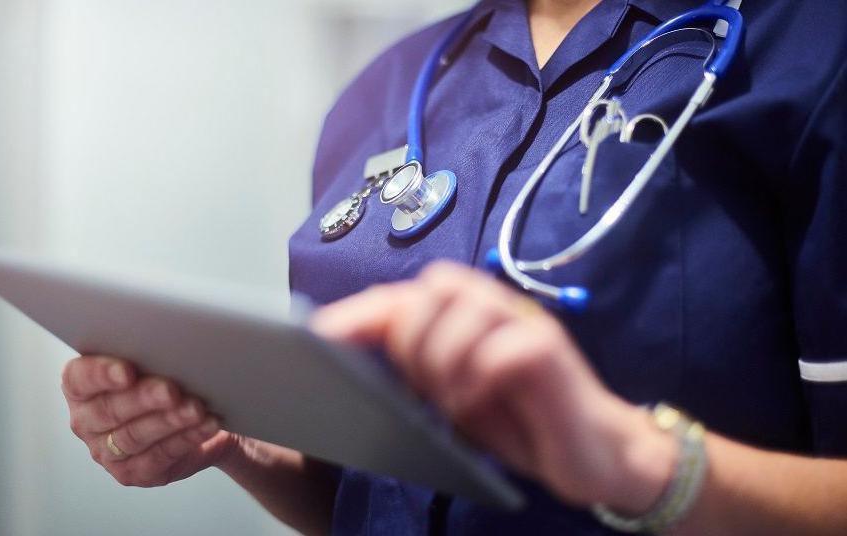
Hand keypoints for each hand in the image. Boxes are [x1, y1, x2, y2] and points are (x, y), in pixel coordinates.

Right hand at [61, 355, 236, 486]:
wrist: (201, 416)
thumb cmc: (168, 379)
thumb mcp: (153, 362)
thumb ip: (147, 353)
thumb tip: (164, 346)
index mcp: (81, 387)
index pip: (79, 379)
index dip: (101, 374)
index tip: (127, 371)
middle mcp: (87, 421)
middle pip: (109, 410)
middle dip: (144, 398)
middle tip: (171, 390)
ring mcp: (106, 452)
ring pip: (135, 436)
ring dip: (168, 421)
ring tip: (195, 408)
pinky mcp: (132, 473)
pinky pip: (159, 456)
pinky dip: (186, 438)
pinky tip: (205, 425)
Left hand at [310, 261, 675, 513]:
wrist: (593, 452)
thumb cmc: (517, 420)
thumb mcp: (454, 394)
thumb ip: (417, 369)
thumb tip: (354, 364)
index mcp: (465, 313)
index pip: (401, 298)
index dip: (357, 314)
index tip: (316, 337)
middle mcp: (494, 306)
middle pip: (431, 288)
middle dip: (411, 338)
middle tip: (423, 385)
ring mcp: (525, 323)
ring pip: (462, 307)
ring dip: (444, 358)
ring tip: (452, 400)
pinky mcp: (551, 350)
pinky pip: (503, 347)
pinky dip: (479, 377)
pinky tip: (477, 404)